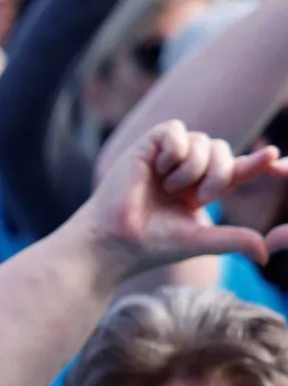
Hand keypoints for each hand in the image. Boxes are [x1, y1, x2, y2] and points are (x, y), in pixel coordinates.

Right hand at [79, 121, 287, 277]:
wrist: (114, 243)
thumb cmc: (150, 245)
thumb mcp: (200, 240)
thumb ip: (234, 239)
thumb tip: (267, 255)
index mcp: (197, 189)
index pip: (234, 169)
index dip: (255, 163)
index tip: (274, 156)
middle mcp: (182, 170)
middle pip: (222, 150)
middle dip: (219, 173)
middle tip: (199, 197)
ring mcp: (164, 157)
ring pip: (202, 140)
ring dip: (195, 167)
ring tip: (170, 188)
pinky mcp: (145, 147)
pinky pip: (176, 130)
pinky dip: (175, 149)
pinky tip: (159, 169)